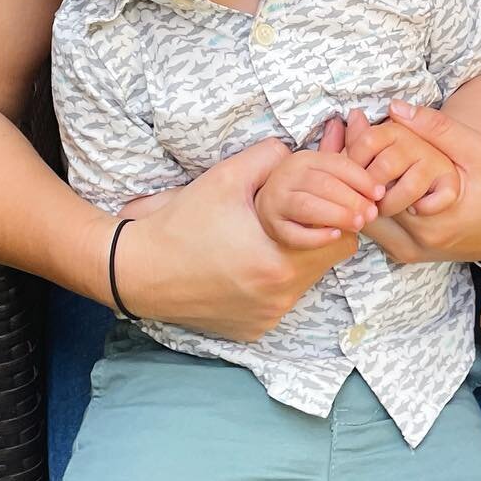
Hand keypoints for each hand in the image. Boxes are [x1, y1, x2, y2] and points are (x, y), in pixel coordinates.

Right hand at [114, 131, 360, 341]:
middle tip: (297, 216)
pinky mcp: (253, 329)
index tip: (325, 202)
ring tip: (267, 236)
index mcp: (279, 263)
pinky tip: (247, 263)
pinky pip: (279, 300)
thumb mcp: (227, 176)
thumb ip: (273, 157)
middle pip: (327, 262)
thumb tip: (305, 151)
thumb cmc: (182, 222)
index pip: (344, 240)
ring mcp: (266, 317)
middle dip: (321, 234)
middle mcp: (278, 298)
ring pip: (305, 282)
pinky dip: (272, 280)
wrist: (136, 270)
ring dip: (297, 257)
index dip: (339, 215)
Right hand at [255, 135, 384, 249]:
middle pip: (322, 185)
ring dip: (336, 215)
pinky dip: (316, 236)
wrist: (273, 206)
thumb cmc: (309, 186)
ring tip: (358, 224)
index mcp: (303, 159)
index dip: (361, 178)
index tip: (380, 192)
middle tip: (372, 213)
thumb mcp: (326, 166)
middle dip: (352, 199)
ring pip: (307, 207)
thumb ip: (345, 145)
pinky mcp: (274, 227)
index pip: (335, 164)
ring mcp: (276, 202)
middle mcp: (286, 177)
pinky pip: (294, 233)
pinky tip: (335, 235)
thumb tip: (358, 115)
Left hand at [358, 101, 480, 266]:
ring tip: (360, 158)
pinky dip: (368, 202)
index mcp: (430, 219)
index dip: (357, 152)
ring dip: (358, 188)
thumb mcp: (478, 151)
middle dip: (352, 170)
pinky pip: (374, 228)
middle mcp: (413, 243)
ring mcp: (407, 253)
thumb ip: (437, 128)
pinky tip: (374, 179)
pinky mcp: (406, 255)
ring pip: (363, 218)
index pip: (372, 184)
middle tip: (347, 139)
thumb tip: (395, 108)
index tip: (357, 127)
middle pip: (361, 203)